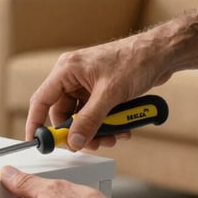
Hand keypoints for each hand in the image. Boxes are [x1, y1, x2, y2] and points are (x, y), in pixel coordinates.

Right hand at [25, 33, 173, 149]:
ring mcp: (87, 84)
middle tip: (89, 144)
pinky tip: (121, 129)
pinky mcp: (100, 90)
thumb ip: (89, 120)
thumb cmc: (135, 61)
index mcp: (67, 70)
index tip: (36, 142)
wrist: (162, 53)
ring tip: (112, 137)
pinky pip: (95, 113)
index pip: (41, 100)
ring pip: (81, 116)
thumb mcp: (109, 95)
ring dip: (95, 131)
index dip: (36, 123)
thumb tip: (74, 141)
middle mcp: (73, 77)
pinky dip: (106, 124)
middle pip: (63, 113)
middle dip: (76, 132)